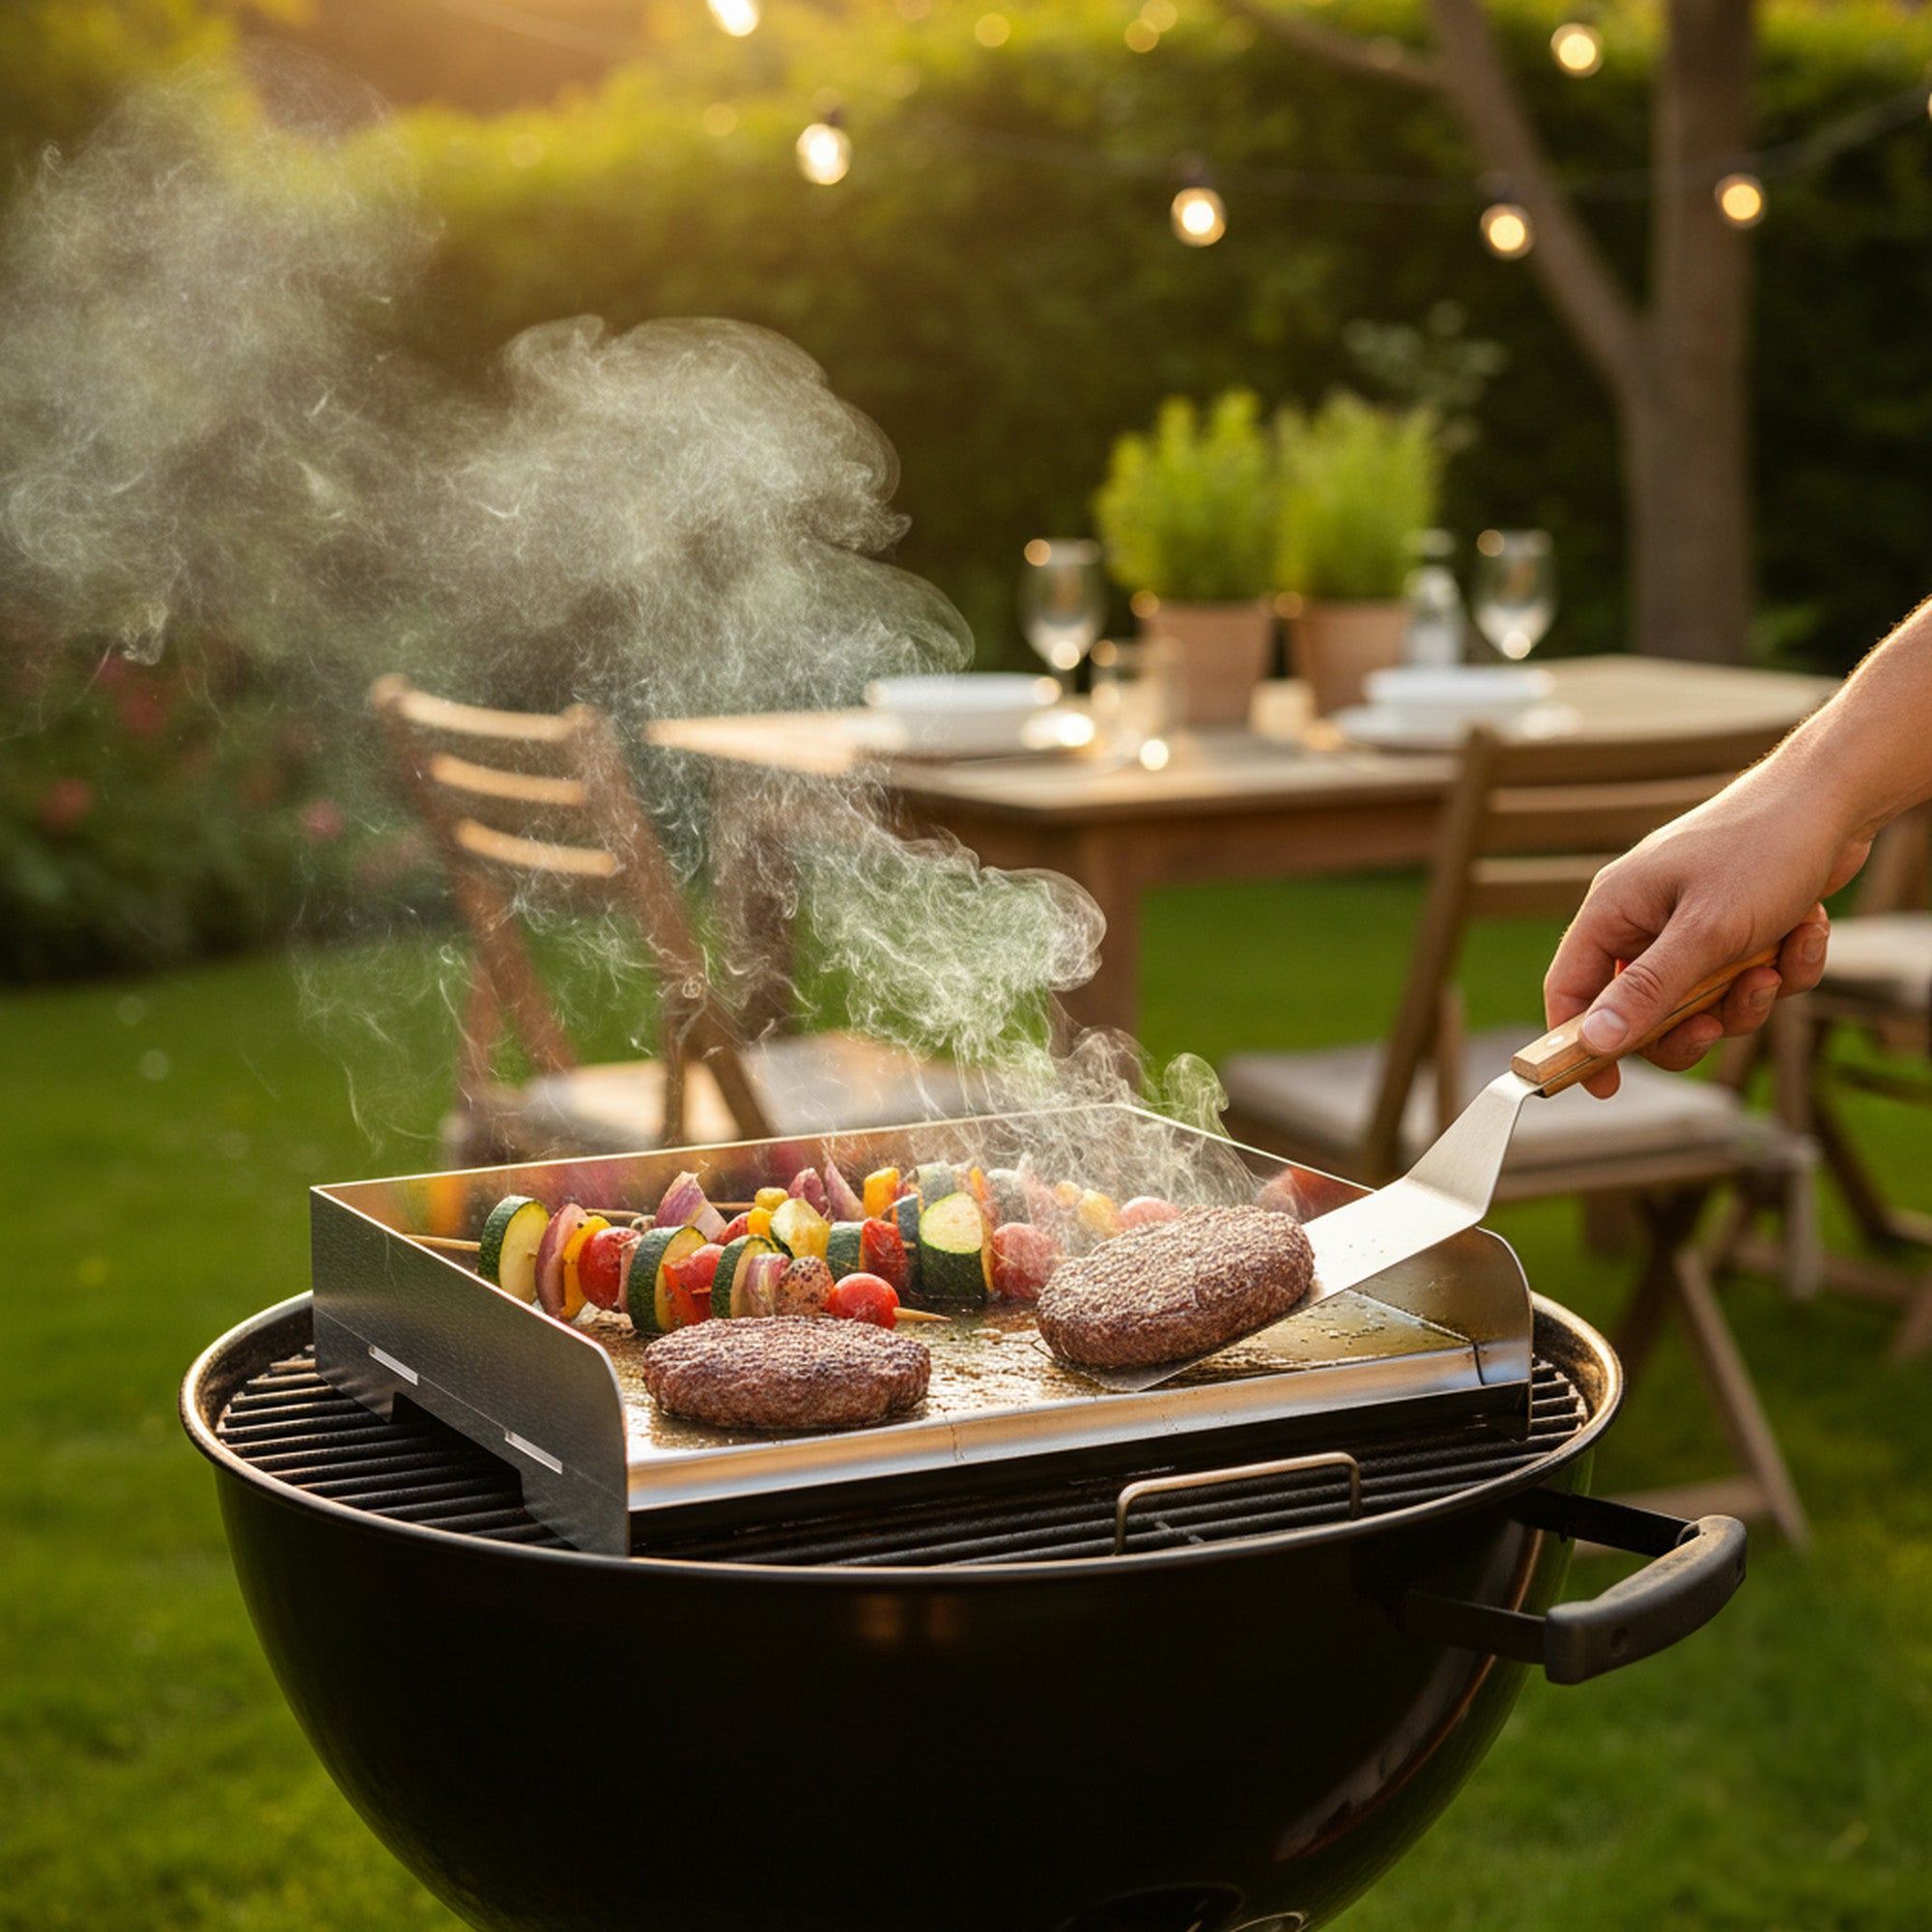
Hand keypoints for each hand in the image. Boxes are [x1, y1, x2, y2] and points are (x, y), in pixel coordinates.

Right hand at [1544, 767, 1868, 1097]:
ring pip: (1705, 1000)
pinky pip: (1749, 976)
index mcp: (1614, 910)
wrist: (1838, 798)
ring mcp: (1693, 922)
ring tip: (1773, 964)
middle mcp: (1646, 918)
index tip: (1603, 1086)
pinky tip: (1804, 930)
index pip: (1570, 988)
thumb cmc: (1761, 849)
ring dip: (1747, 996)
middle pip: (1643, 1009)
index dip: (1577, 1042)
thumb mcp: (1704, 932)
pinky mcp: (1740, 925)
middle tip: (1716, 1026)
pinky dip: (1782, 966)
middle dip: (1689, 1025)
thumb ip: (1647, 991)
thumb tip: (1594, 1043)